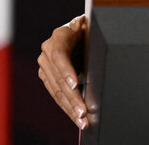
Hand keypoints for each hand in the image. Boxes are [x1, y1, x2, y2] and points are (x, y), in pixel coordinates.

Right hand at [38, 15, 88, 129]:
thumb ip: (93, 37)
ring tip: (81, 119)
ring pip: (56, 90)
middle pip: (58, 78)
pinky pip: (55, 94)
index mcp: (60, 35)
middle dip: (71, 97)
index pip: (59, 55)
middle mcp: (48, 50)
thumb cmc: (90, 29)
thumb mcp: (92, 30)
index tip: (75, 85)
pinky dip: (66, 106)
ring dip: (69, 107)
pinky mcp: (46, 76)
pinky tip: (75, 116)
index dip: (66, 71)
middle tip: (82, 112)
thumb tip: (103, 48)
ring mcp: (45, 64)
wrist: (79, 30)